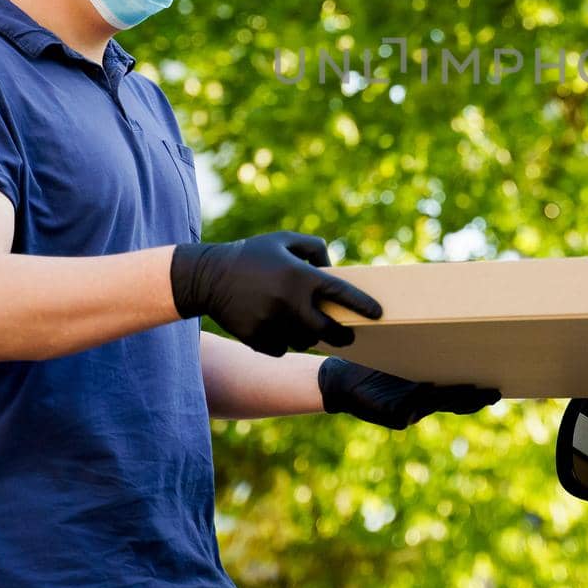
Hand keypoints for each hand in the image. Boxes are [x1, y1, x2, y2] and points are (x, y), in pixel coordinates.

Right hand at [170, 232, 382, 356]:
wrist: (209, 277)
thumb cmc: (252, 255)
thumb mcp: (284, 240)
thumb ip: (315, 248)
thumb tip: (333, 270)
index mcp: (299, 276)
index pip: (341, 294)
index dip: (363, 305)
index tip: (378, 313)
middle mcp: (288, 302)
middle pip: (328, 329)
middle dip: (343, 335)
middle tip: (349, 335)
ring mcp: (272, 323)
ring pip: (305, 340)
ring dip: (310, 335)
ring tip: (307, 325)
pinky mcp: (257, 339)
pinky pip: (282, 348)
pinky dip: (284, 341)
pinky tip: (278, 327)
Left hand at [317, 356, 500, 429]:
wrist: (340, 380)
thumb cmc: (370, 362)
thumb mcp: (397, 353)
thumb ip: (417, 346)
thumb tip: (441, 317)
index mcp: (426, 389)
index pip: (458, 393)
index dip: (477, 392)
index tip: (497, 386)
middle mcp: (422, 403)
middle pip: (455, 401)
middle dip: (475, 397)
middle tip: (495, 392)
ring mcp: (410, 412)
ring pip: (439, 405)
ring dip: (458, 399)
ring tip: (476, 391)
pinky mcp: (396, 418)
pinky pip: (415, 405)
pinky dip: (426, 396)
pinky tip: (436, 387)